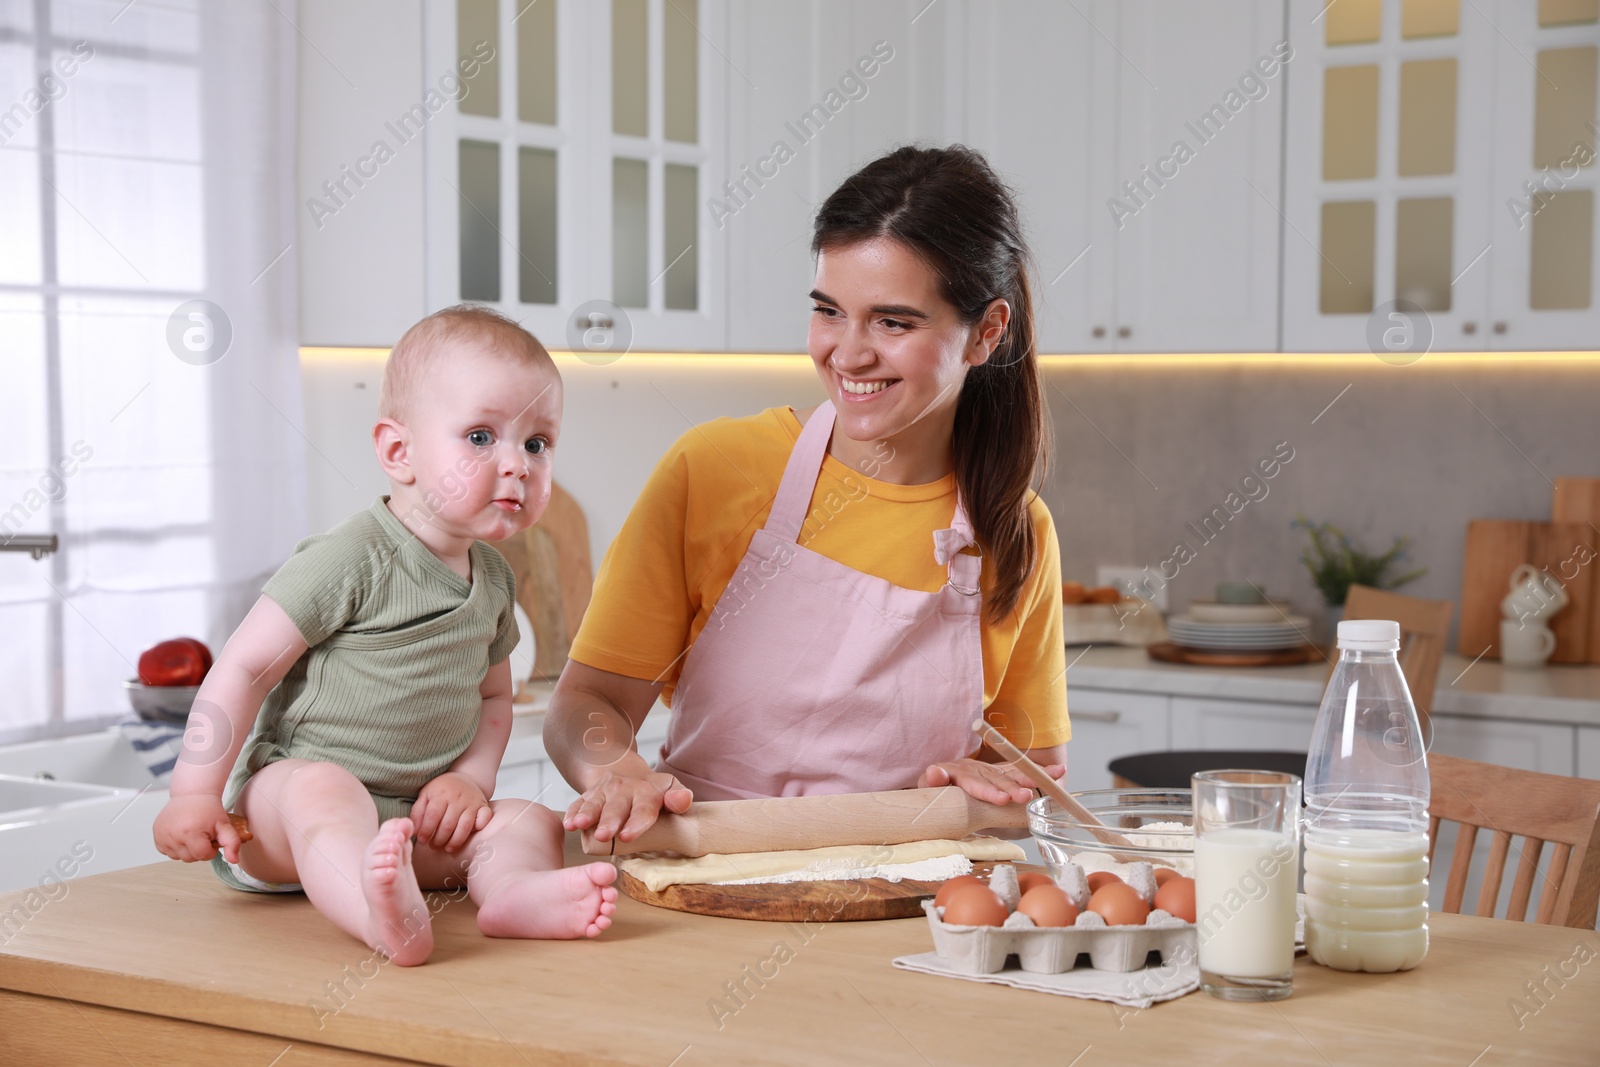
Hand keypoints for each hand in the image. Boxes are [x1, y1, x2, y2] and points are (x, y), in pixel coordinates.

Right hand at [154, 794, 245, 863]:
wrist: (192, 794)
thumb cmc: (209, 809)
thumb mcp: (225, 825)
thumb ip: (232, 843)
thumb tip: (234, 860)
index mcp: (190, 833)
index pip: (203, 856)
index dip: (211, 849)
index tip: (212, 838)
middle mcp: (173, 836)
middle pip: (190, 858)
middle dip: (199, 849)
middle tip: (203, 834)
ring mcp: (162, 835)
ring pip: (178, 856)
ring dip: (187, 849)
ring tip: (192, 833)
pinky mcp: (156, 834)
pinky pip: (167, 851)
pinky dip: (175, 846)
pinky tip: (182, 834)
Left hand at [412, 772, 491, 852]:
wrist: (464, 777)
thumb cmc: (442, 790)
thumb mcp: (425, 795)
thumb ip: (417, 812)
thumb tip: (414, 831)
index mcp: (441, 794)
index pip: (433, 815)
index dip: (426, 831)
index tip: (422, 840)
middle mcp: (458, 797)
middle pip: (448, 824)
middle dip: (439, 840)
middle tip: (434, 846)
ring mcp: (472, 802)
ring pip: (464, 826)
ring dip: (455, 841)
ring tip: (448, 848)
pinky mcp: (483, 806)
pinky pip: (484, 818)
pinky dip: (479, 827)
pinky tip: (470, 836)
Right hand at [563, 769, 692, 844]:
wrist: (625, 772)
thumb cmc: (652, 791)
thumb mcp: (670, 789)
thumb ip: (680, 798)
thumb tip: (683, 800)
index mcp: (646, 792)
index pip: (643, 808)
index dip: (636, 822)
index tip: (627, 836)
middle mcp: (623, 790)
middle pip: (616, 807)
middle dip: (609, 821)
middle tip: (603, 835)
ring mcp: (603, 792)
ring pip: (594, 804)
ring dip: (586, 815)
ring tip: (578, 825)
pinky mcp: (588, 795)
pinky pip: (577, 803)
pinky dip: (571, 813)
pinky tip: (568, 823)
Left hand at [917, 758, 1062, 805]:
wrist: (944, 787)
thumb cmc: (937, 794)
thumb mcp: (929, 792)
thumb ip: (931, 784)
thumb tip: (934, 771)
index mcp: (958, 773)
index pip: (974, 782)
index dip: (989, 791)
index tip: (1003, 799)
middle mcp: (976, 769)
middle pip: (997, 779)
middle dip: (1013, 788)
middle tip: (1025, 797)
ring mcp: (990, 771)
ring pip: (1013, 774)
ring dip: (1031, 778)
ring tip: (1051, 781)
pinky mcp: (1002, 775)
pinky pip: (1023, 773)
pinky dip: (1041, 772)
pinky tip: (1058, 771)